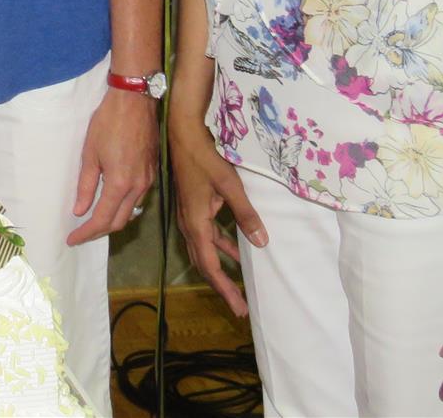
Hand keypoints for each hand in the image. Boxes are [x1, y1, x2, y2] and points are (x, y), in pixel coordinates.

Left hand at [66, 87, 157, 246]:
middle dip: (99, 231)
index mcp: (120, 184)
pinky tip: (112, 203)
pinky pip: (138, 198)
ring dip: (113, 220)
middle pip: (119, 221)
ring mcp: (148, 180)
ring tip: (94, 221)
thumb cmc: (107, 123)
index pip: (103, 219)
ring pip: (131, 211)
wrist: (135, 101)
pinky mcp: (152, 172)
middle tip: (81, 233)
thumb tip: (80, 210)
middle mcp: (138, 187)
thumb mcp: (90, 153)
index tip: (72, 240)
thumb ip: (86, 185)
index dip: (86, 233)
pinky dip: (124, 207)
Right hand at [168, 108, 264, 316]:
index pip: (210, 265)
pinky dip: (218, 247)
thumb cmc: (205, 158)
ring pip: (203, 250)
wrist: (181, 134)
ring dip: (219, 267)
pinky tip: (232, 248)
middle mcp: (188, 224)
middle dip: (221, 285)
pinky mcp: (191, 206)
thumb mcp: (230, 185)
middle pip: (204, 263)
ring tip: (236, 284)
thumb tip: (261, 242)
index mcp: (196, 223)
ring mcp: (188, 215)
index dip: (225, 288)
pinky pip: (204, 235)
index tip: (239, 307)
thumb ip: (246, 214)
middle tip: (239, 305)